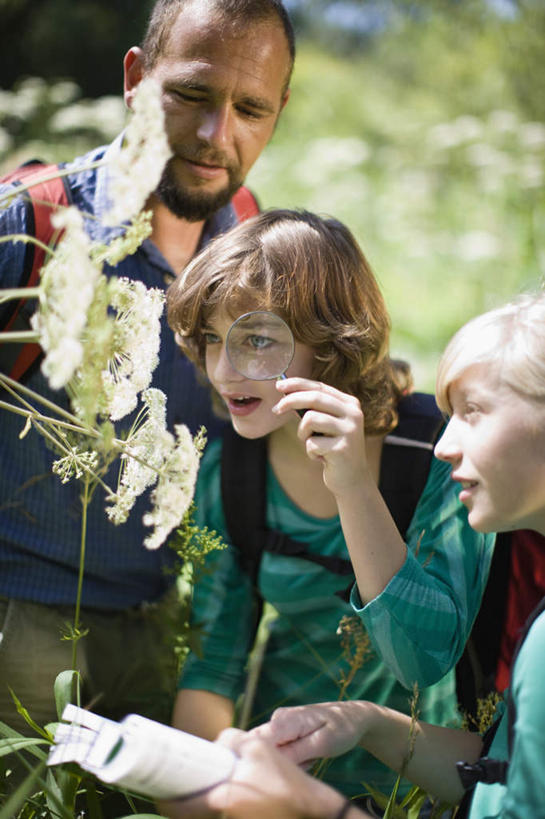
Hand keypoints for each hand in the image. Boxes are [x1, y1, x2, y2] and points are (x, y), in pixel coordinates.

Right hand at [250, 702, 369, 766]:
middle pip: (265, 750)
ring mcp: (278, 724)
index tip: (290, 766)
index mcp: (285, 719)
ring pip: (273, 754)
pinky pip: (280, 752)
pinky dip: (294, 759)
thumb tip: (271, 759)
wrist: (352, 717)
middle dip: (284, 763)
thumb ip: (296, 751)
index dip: (265, 758)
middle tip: (309, 760)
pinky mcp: (281, 731)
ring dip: (291, 762)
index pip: (256, 740)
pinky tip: (309, 754)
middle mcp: (277, 718)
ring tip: (312, 756)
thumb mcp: (323, 743)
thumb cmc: (342, 728)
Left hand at [273, 378, 369, 495]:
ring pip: (310, 420)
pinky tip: (322, 458)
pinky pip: (312, 444)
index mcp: (350, 404)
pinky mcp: (342, 448)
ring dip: (303, 434)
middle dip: (290, 401)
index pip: (320, 386)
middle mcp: (353, 414)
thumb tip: (285, 392)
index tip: (279, 385)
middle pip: (314, 398)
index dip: (297, 384)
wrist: (352, 478)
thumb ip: (313, 408)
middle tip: (276, 410)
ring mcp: (349, 431)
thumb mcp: (326, 424)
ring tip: (313, 445)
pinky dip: (311, 452)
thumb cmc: (333, 448)